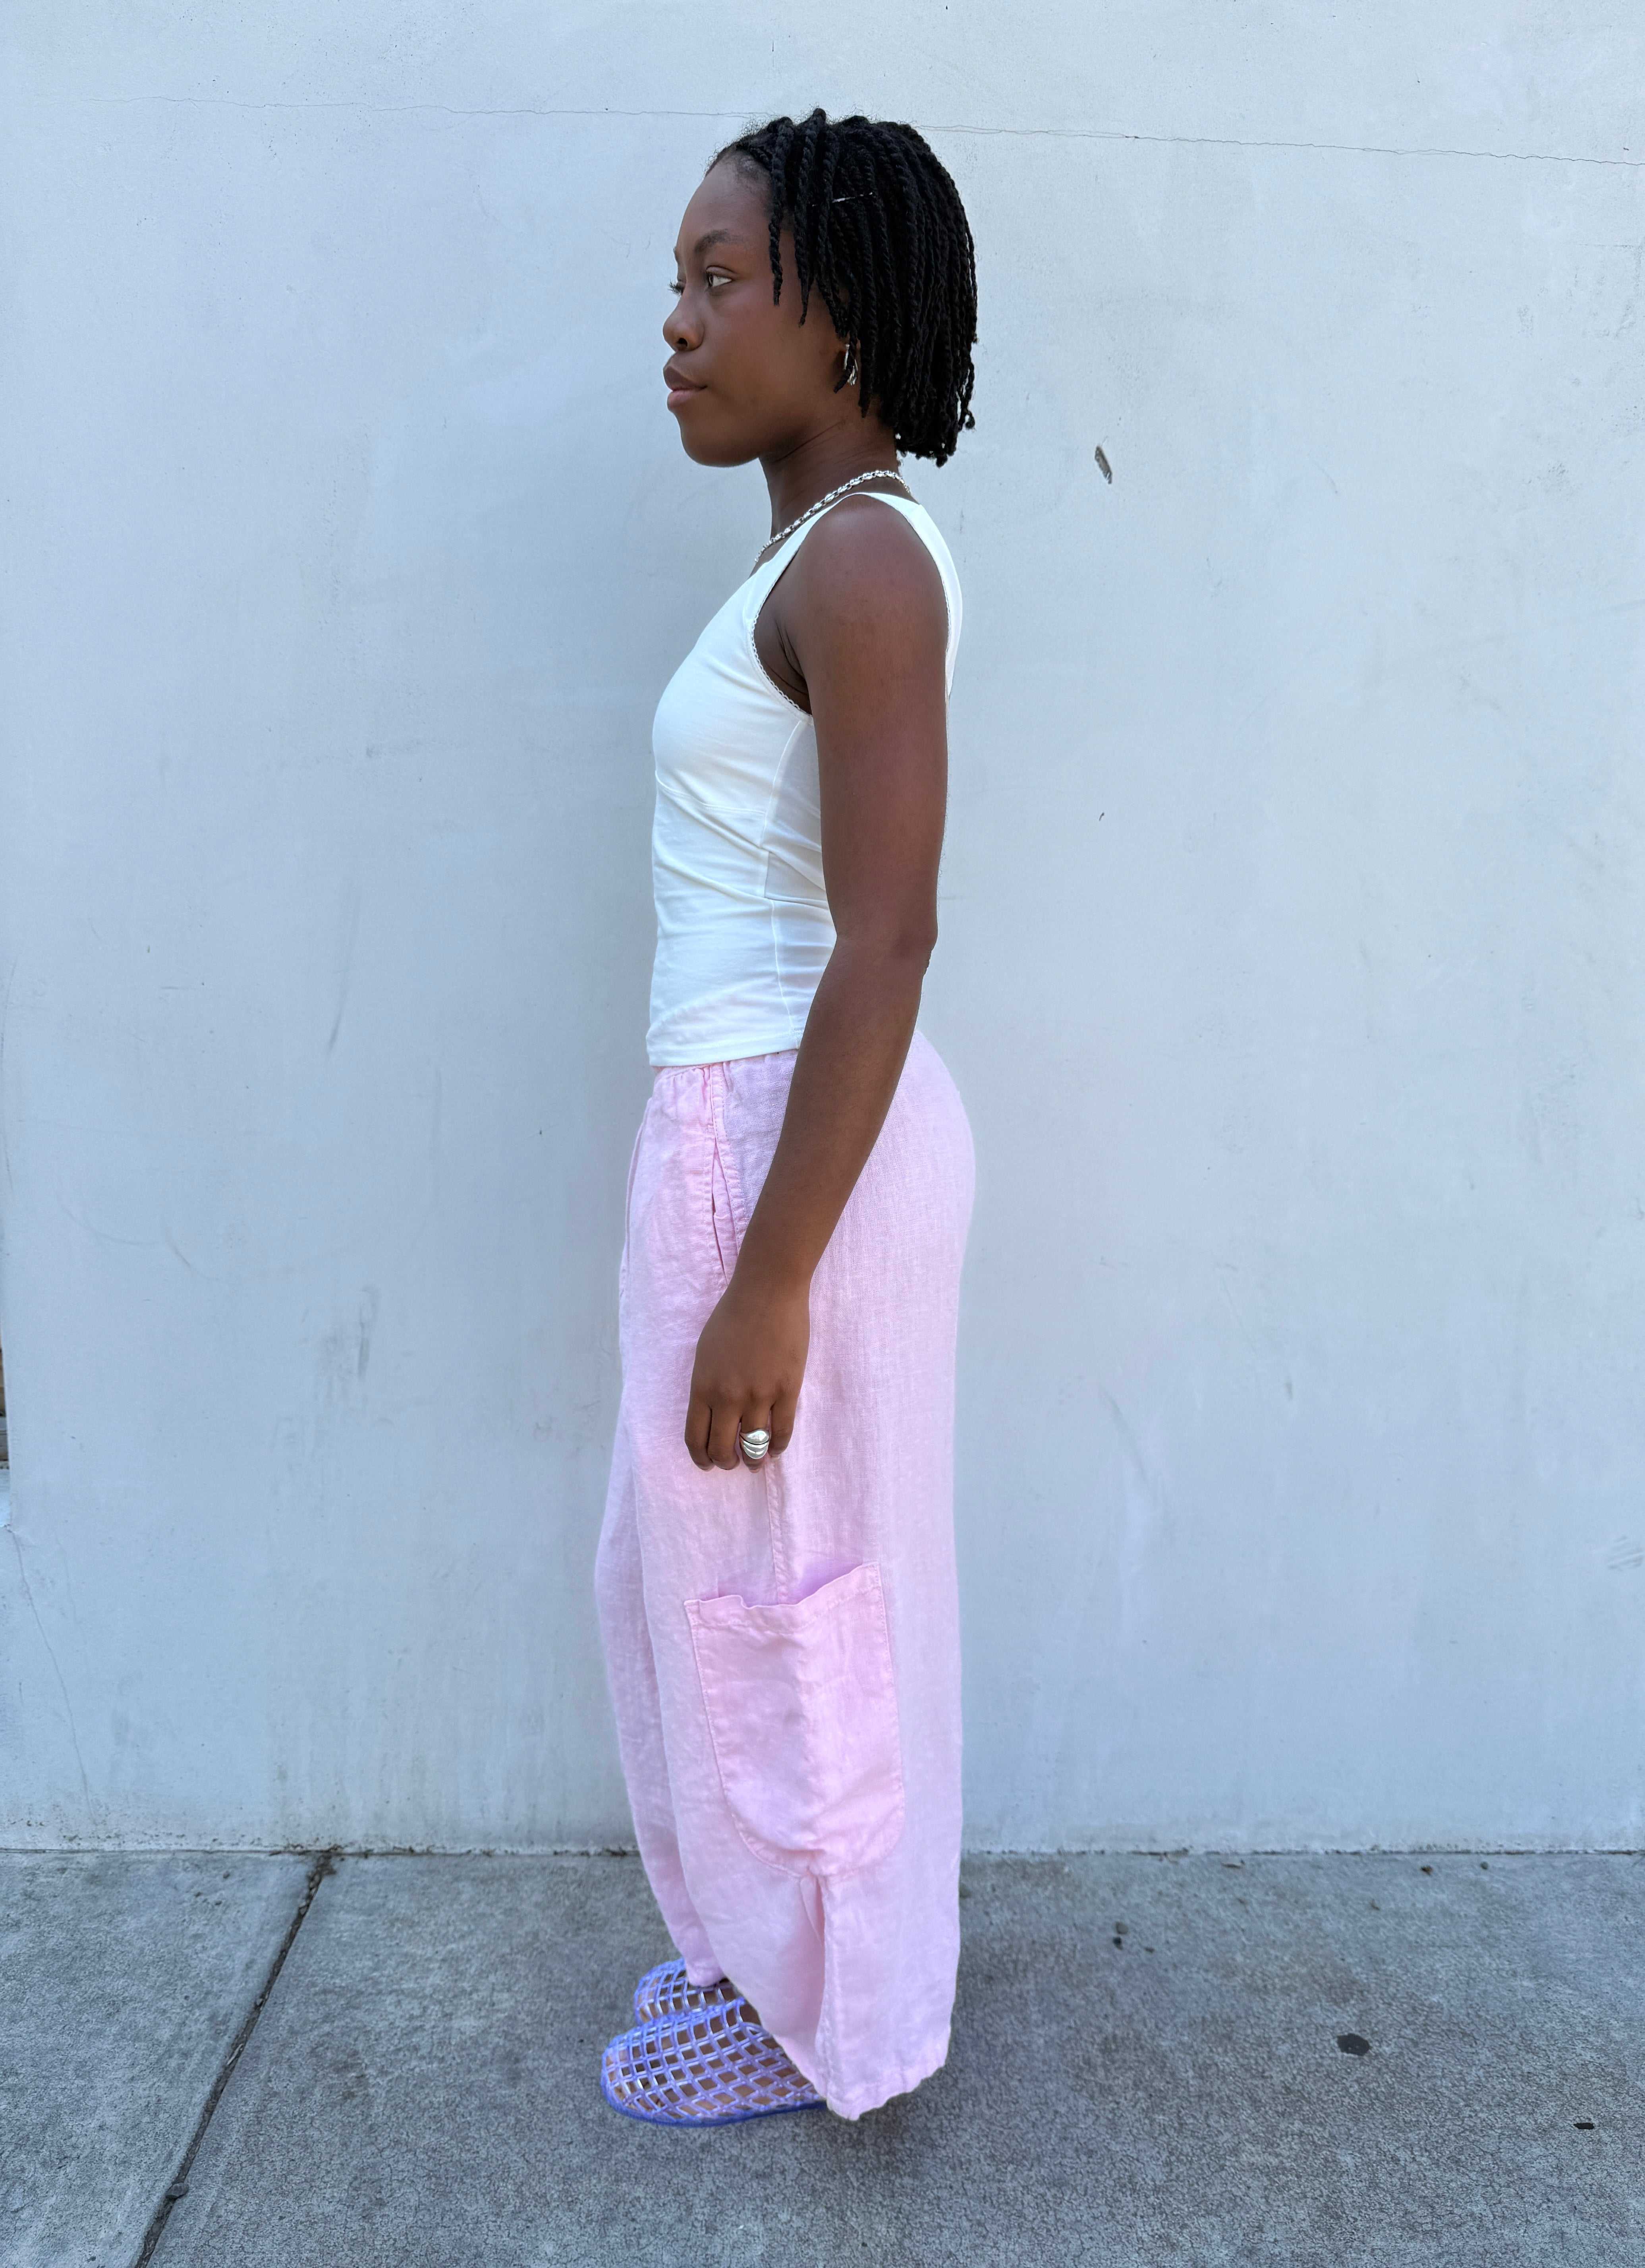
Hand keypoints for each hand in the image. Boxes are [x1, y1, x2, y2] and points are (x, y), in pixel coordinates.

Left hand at [685, 1269, 809, 1471]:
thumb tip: (714, 1416)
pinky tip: (776, 1449)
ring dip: (754, 1460)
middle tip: (733, 1464)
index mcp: (702, 1387)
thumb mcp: (705, 1353)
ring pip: (754, 1445)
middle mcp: (728, 1397)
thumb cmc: (732, 1316)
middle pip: (723, 1449)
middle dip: (726, 1462)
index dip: (701, 1457)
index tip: (707, 1464)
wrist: (766, 1293)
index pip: (696, 1437)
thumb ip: (706, 1386)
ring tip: (756, 1462)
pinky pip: (782, 1431)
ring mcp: (759, 1395)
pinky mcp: (787, 1390)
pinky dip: (778, 1446)